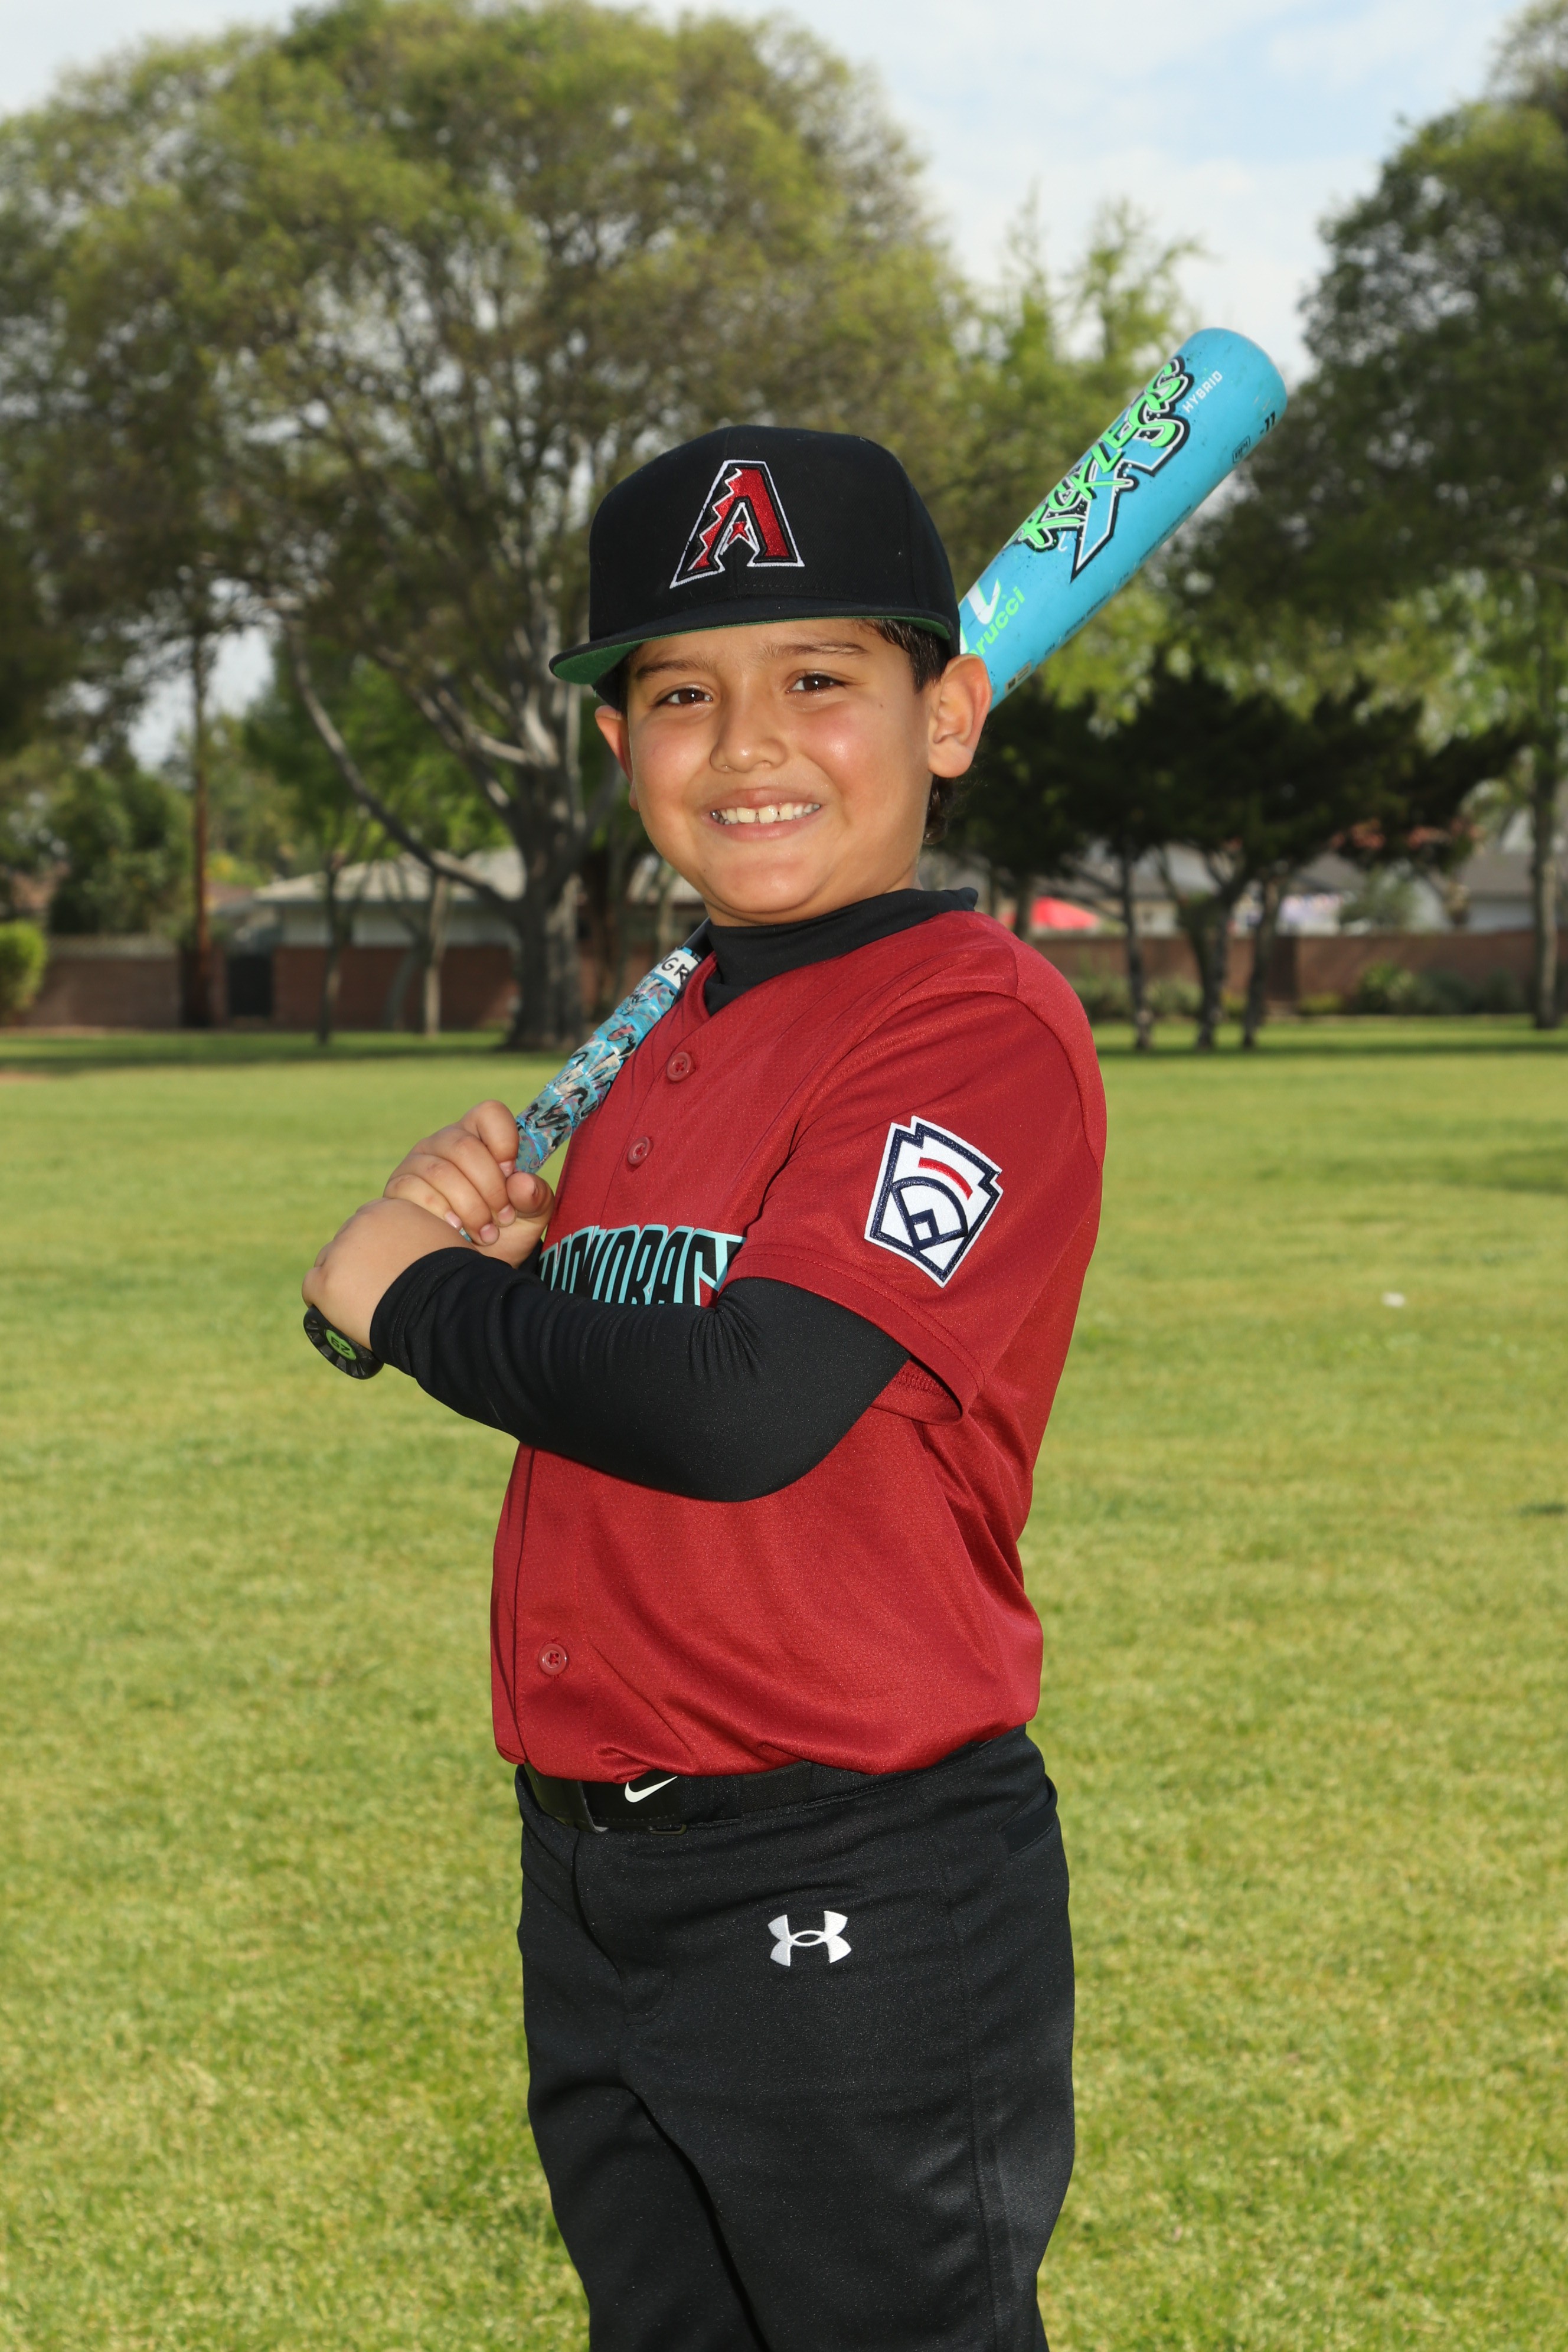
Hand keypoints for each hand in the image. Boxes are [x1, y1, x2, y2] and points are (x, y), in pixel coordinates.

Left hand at [302, 1198, 473, 1348]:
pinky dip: (324, 1302)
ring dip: (340, 1281)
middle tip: (373, 1289)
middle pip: (347, 1243)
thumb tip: (428, 1247)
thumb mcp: (445, 1241)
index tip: (384, 1268)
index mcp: (387, 1209)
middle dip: (357, 1264)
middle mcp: (358, 1223)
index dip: (375, 1249)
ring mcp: (339, 1252)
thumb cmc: (455, 1280)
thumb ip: (426, 1235)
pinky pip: (312, 1289)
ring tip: (359, 1305)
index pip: (369, 1226)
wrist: (442, 1307)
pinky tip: (338, 1312)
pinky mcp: (324, 1282)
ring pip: (328, 1264)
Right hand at [383, 1098, 555, 1256]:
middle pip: (465, 1147)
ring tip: (486, 1233)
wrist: (467, 1266)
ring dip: (470, 1207)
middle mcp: (446, 1142)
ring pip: (441, 1172)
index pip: (489, 1113)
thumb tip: (522, 1183)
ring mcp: (418, 1161)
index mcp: (481, 1137)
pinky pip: (416, 1191)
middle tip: (504, 1218)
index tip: (511, 1173)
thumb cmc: (501, 1233)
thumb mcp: (530, 1218)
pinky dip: (441, 1213)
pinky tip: (455, 1230)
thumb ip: (536, 1198)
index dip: (504, 1140)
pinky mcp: (399, 1185)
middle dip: (491, 1188)